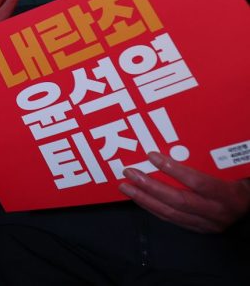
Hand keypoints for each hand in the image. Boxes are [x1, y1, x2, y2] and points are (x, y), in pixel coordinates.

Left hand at [119, 151, 249, 232]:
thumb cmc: (241, 181)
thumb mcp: (235, 168)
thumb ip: (218, 157)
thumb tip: (192, 133)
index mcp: (228, 194)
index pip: (198, 183)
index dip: (174, 170)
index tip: (152, 156)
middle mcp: (216, 212)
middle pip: (178, 200)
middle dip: (150, 186)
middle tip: (130, 173)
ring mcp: (206, 224)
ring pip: (170, 213)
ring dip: (145, 199)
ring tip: (126, 186)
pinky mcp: (197, 229)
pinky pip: (170, 220)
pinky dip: (152, 208)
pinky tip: (138, 198)